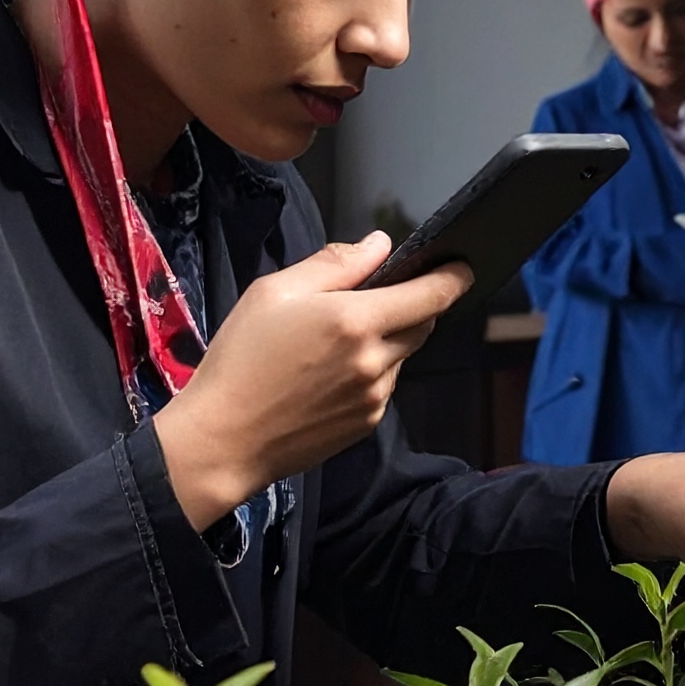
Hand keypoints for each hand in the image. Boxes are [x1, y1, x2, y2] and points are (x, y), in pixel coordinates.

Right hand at [155, 231, 470, 529]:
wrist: (223, 440)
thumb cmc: (240, 360)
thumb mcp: (275, 292)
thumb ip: (335, 264)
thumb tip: (379, 245)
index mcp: (356, 321)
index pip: (431, 295)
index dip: (453, 277)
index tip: (461, 266)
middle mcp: (375, 361)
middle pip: (423, 325)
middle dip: (415, 305)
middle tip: (380, 297)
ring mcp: (374, 397)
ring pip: (401, 356)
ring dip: (387, 341)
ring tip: (333, 342)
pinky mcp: (366, 424)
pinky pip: (383, 387)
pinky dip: (371, 371)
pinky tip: (327, 374)